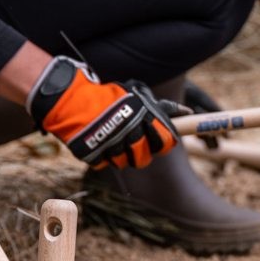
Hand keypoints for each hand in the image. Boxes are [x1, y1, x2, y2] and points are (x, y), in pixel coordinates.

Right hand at [26, 57, 183, 168]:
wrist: (72, 100)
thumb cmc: (109, 98)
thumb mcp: (136, 96)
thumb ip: (160, 108)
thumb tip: (187, 111)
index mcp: (144, 117)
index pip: (167, 142)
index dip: (164, 144)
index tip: (159, 141)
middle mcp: (131, 132)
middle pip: (145, 158)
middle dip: (141, 154)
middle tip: (133, 143)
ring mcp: (113, 145)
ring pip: (125, 162)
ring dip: (120, 154)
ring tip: (113, 139)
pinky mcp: (96, 155)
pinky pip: (106, 163)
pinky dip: (103, 156)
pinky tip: (99, 142)